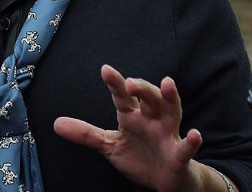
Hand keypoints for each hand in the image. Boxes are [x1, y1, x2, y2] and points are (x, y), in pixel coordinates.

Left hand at [54, 64, 208, 191]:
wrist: (165, 182)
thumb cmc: (140, 157)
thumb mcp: (110, 145)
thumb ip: (86, 134)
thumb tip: (56, 123)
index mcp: (132, 116)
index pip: (122, 96)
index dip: (115, 83)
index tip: (105, 70)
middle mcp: (151, 120)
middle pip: (149, 97)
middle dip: (142, 88)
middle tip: (131, 83)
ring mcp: (168, 135)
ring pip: (171, 112)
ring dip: (170, 98)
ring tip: (168, 83)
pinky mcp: (179, 155)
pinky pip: (186, 147)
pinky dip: (192, 142)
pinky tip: (195, 134)